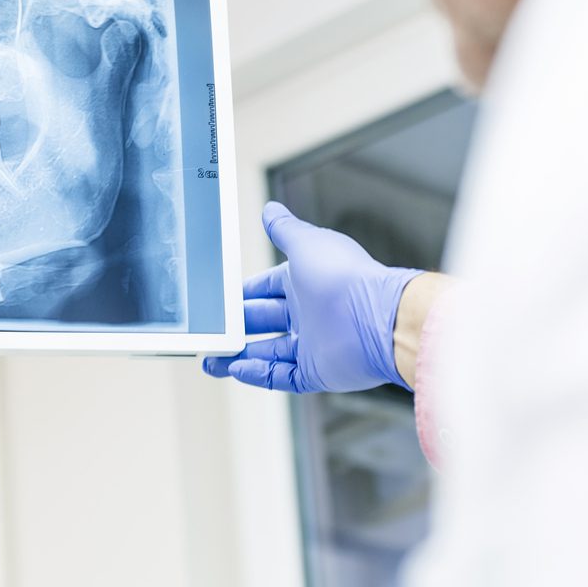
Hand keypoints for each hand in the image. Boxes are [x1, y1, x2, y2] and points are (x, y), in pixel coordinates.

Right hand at [203, 202, 423, 393]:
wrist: (377, 319)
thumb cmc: (344, 276)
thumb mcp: (306, 243)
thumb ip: (285, 229)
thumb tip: (270, 210)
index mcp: (306, 282)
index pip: (268, 288)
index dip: (244, 293)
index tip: (220, 301)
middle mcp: (309, 314)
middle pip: (264, 321)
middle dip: (236, 328)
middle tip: (210, 331)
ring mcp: (313, 344)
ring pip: (267, 353)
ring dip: (239, 356)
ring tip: (211, 360)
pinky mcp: (317, 372)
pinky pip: (281, 376)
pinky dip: (257, 374)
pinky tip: (237, 369)